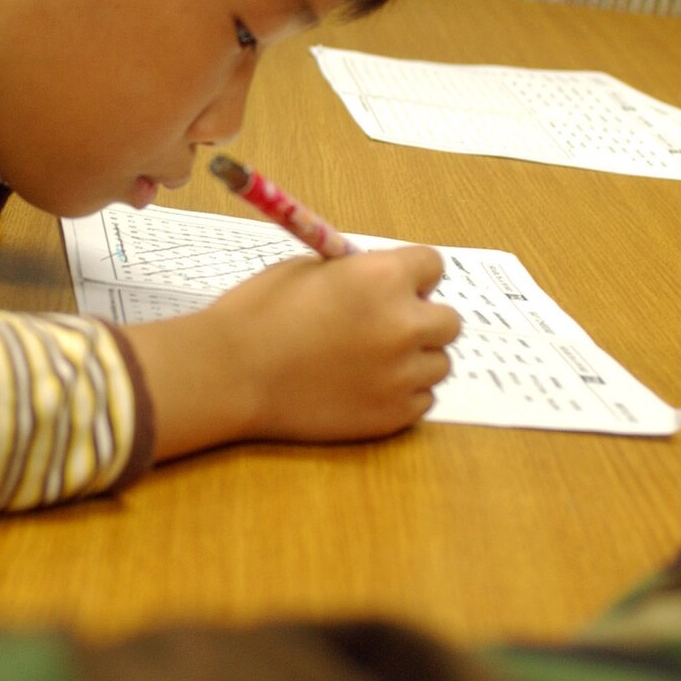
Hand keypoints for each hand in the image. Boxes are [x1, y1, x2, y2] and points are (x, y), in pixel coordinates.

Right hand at [126, 246, 459, 458]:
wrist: (231, 373)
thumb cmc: (260, 312)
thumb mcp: (311, 270)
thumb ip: (359, 274)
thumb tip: (387, 284)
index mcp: (383, 277)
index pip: (433, 265)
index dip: (410, 276)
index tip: (391, 287)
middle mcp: (404, 325)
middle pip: (448, 320)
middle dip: (420, 319)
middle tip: (381, 328)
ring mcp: (403, 375)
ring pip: (437, 363)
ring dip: (412, 360)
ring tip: (367, 362)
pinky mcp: (394, 415)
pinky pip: (421, 399)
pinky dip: (399, 393)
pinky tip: (361, 388)